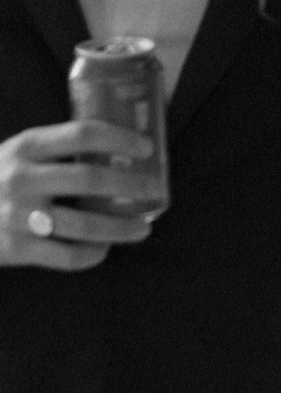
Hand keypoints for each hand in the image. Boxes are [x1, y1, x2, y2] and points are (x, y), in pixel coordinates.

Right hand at [0, 122, 156, 268]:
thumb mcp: (14, 155)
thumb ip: (50, 153)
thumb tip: (109, 152)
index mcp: (25, 147)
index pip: (80, 134)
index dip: (118, 138)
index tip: (145, 147)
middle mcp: (23, 178)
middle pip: (90, 180)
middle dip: (131, 186)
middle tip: (155, 190)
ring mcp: (20, 216)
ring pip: (86, 226)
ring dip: (121, 228)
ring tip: (142, 228)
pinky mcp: (19, 249)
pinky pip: (70, 257)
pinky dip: (93, 254)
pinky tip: (104, 249)